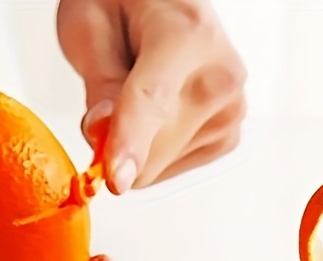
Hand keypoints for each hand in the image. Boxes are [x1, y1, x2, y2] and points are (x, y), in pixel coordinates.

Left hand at [57, 0, 246, 192]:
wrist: (167, 2)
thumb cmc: (128, 3)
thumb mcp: (91, 23)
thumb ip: (99, 81)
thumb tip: (103, 132)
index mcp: (189, 35)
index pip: (153, 101)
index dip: (130, 143)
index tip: (117, 180)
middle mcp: (222, 76)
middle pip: (153, 150)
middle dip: (119, 138)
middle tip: (115, 90)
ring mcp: (231, 111)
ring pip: (157, 166)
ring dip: (138, 141)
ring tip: (146, 91)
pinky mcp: (228, 137)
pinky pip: (169, 169)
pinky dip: (153, 149)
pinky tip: (160, 110)